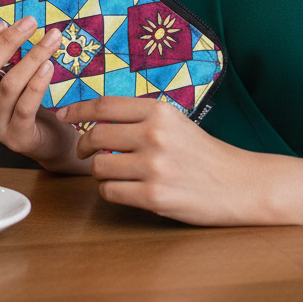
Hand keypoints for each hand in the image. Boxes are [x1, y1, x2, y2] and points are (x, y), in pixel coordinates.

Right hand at [0, 17, 81, 170]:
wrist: (48, 140)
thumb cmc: (28, 101)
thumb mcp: (10, 77)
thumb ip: (7, 57)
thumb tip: (20, 21)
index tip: (3, 22)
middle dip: (7, 42)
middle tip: (31, 22)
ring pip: (8, 86)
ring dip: (32, 57)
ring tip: (52, 39)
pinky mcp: (17, 138)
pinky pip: (25, 107)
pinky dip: (37, 84)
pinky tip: (49, 66)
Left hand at [55, 96, 257, 224]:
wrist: (238, 183)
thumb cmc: (202, 153)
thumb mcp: (175, 122)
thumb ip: (141, 118)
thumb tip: (98, 117)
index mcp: (159, 111)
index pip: (105, 105)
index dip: (78, 109)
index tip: (64, 114)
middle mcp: (155, 135)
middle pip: (95, 135)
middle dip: (83, 145)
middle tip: (83, 151)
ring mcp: (154, 167)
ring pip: (98, 167)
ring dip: (98, 171)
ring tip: (112, 173)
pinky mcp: (154, 196)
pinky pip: (110, 192)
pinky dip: (110, 191)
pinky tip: (123, 189)